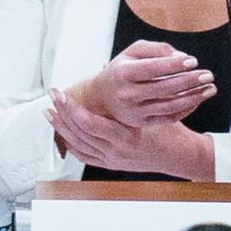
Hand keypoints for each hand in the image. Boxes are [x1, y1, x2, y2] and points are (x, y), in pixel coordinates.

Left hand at [46, 88, 214, 179]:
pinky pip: (85, 156)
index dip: (71, 107)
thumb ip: (132, 87)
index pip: (88, 122)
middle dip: (61, 113)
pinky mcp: (111, 164)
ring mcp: (112, 159)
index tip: (61, 94)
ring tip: (50, 113)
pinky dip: (72, 144)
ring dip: (62, 127)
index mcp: (125, 136)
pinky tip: (64, 134)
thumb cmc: (170, 131)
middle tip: (52, 97)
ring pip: (78, 144)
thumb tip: (107, 66)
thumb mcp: (154, 107)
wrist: (180, 156)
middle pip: (78, 132)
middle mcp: (115, 151)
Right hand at [69, 40, 215, 126]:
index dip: (174, 65)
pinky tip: (198, 99)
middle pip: (164, 88)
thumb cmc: (121, 70)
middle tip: (208, 74)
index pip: (152, 68)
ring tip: (210, 88)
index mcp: (122, 73)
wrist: (102, 98)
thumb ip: (156, 49)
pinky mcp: (142, 123)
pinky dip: (186, 109)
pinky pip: (169, 118)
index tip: (193, 60)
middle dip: (190, 81)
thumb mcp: (132, 52)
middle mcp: (127, 94)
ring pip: (170, 105)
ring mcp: (134, 112)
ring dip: (193, 97)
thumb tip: (181, 56)